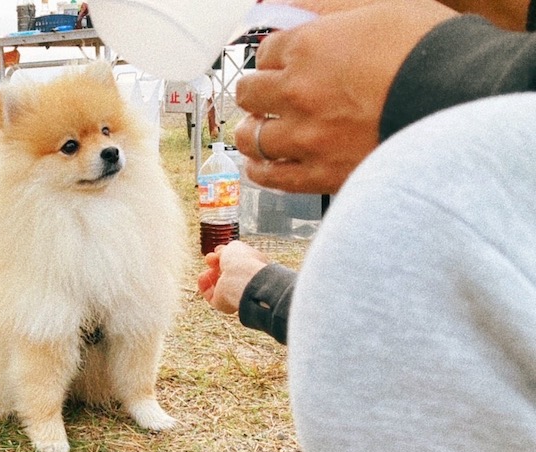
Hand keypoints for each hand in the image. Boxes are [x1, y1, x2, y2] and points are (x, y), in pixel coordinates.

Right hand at [198, 241, 270, 314]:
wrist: (242, 279)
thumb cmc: (243, 262)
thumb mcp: (233, 247)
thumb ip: (225, 250)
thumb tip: (218, 253)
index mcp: (251, 268)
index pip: (237, 263)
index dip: (225, 256)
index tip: (217, 251)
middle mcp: (243, 282)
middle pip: (225, 274)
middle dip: (215, 264)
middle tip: (210, 259)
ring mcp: (233, 293)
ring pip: (216, 284)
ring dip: (209, 274)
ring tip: (209, 269)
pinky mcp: (222, 303)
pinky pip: (209, 294)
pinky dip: (203, 285)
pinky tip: (203, 276)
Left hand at [234, 0, 456, 193]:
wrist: (459, 102)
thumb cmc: (429, 50)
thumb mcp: (381, 9)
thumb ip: (331, 9)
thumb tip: (294, 5)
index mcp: (307, 48)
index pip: (265, 52)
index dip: (275, 58)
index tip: (283, 64)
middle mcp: (296, 93)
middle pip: (249, 94)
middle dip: (257, 93)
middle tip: (267, 98)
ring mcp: (304, 136)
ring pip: (252, 137)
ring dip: (253, 132)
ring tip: (259, 132)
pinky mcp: (318, 173)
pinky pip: (271, 177)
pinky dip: (260, 169)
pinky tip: (260, 165)